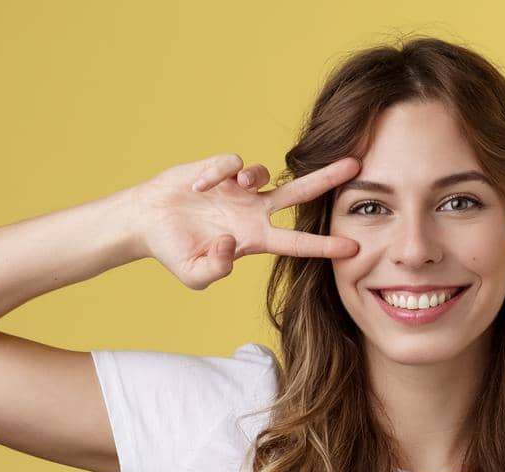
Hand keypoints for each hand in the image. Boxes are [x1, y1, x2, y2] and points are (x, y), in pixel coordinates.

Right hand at [129, 152, 361, 290]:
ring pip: (265, 172)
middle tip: (358, 166)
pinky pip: (231, 164)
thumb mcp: (194, 274)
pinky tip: (197, 188)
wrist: (146, 221)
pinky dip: (217, 174)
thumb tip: (232, 245)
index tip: (353, 247)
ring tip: (232, 187)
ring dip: (254, 176)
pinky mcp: (221, 169)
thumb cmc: (174, 251)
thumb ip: (215, 269)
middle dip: (328, 180)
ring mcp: (239, 189)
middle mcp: (254, 211)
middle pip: (300, 194)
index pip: (297, 242)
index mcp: (255, 239)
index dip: (324, 245)